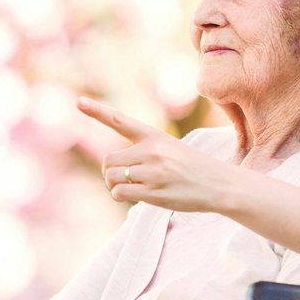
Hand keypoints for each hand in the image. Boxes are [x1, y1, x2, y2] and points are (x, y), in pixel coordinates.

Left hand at [78, 97, 237, 212]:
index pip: (121, 120)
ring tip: (133, 189)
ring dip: (115, 186)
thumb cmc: (194, 169)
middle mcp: (152, 151)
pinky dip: (121, 197)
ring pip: (111, 178)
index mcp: (155, 136)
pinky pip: (120, 193)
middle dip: (110, 173)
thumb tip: (111, 171)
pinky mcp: (154, 191)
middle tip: (125, 180)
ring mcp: (153, 171)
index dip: (97, 111)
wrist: (221, 184)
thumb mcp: (172, 150)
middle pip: (109, 161)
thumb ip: (144, 153)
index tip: (78, 101)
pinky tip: (136, 197)